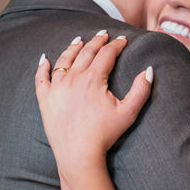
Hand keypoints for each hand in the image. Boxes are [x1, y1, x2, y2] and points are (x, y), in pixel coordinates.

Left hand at [35, 32, 152, 170]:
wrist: (79, 154)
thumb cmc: (105, 135)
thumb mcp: (129, 113)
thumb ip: (141, 90)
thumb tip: (149, 70)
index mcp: (93, 79)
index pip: (106, 54)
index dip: (116, 45)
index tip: (122, 40)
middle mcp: (73, 78)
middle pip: (86, 53)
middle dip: (97, 42)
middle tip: (103, 34)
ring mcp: (57, 88)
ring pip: (64, 60)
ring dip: (73, 48)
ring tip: (79, 40)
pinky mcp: (45, 100)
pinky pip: (41, 78)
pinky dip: (42, 67)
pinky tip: (45, 59)